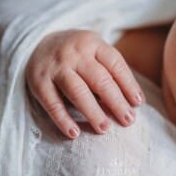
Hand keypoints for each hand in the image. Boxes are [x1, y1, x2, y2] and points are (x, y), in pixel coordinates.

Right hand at [25, 30, 144, 138]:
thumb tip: (130, 101)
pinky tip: (74, 133)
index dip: (129, 84)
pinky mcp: (39, 81)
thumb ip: (109, 70)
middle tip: (128, 120)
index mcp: (92, 43)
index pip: (115, 64)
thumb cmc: (76, 54)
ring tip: (105, 128)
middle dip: (116, 102)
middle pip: (100, 80)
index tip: (138, 103)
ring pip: (78, 92)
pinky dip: (63, 119)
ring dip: (93, 112)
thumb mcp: (93, 51)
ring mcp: (56, 67)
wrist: (38, 43)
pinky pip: (52, 103)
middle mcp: (74, 53)